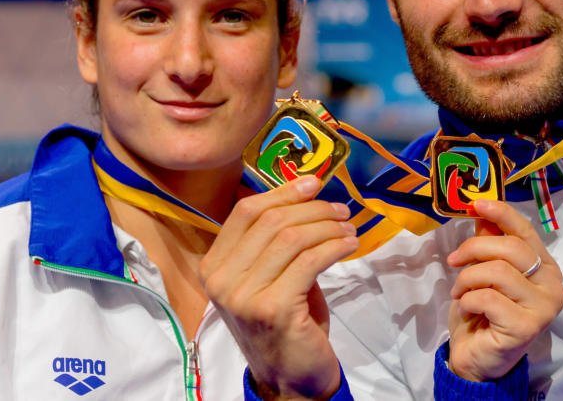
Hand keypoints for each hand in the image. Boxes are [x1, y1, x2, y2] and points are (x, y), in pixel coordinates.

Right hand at [199, 177, 358, 399]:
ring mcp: (244, 295)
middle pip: (271, 221)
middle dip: (313, 209)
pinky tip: (349, 245)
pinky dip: (335, 247)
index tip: (314, 183)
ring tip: (348, 229)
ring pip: (292, 238)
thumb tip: (304, 191)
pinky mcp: (273, 308)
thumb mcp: (270, 276)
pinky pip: (311, 261)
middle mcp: (221, 280)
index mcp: (213, 267)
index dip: (282, 192)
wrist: (290, 380)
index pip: (245, 212)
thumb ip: (275, 241)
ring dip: (328, 227)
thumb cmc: (284, 322)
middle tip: (341, 210)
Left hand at [445, 199, 562, 381]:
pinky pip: (488, 297)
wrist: (477, 357)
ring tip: (460, 291)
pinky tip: (468, 309)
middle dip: (474, 249)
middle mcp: (553, 285)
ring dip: (467, 278)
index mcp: (546, 266)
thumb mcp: (483, 270)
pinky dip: (468, 299)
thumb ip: (489, 241)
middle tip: (454, 260)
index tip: (475, 203)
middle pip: (510, 248)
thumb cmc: (482, 312)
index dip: (501, 213)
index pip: (525, 231)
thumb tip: (480, 208)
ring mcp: (544, 307)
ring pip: (497, 271)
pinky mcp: (527, 326)